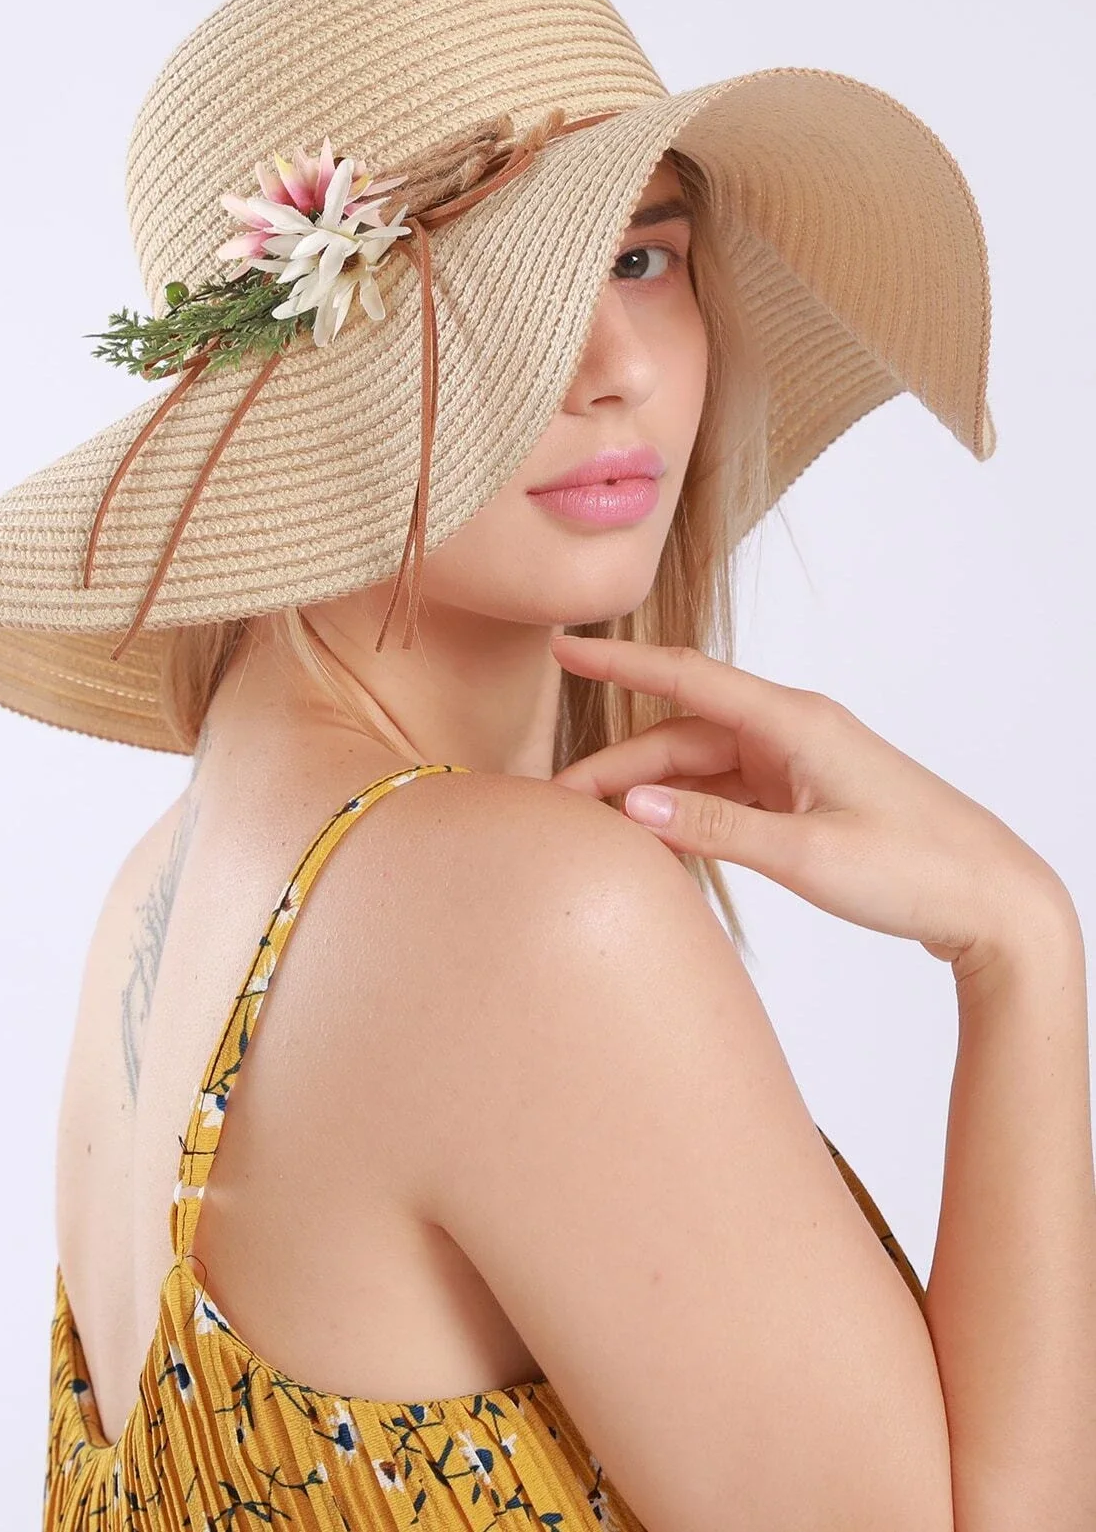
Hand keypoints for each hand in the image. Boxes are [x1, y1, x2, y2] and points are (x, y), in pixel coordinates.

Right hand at [549, 635, 1072, 976]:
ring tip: (593, 828)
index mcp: (795, 722)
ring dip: (648, 795)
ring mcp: (796, 767)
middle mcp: (791, 732)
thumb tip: (634, 805)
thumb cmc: (916, 869)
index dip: (618, 662)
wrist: (993, 902)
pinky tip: (652, 842)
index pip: (686, 678)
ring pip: (698, 769)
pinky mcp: (802, 800)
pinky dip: (686, 815)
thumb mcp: (807, 855)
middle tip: (558, 804)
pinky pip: (725, 796)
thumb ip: (716, 828)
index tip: (563, 649)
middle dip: (616, 767)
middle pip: (679, 736)